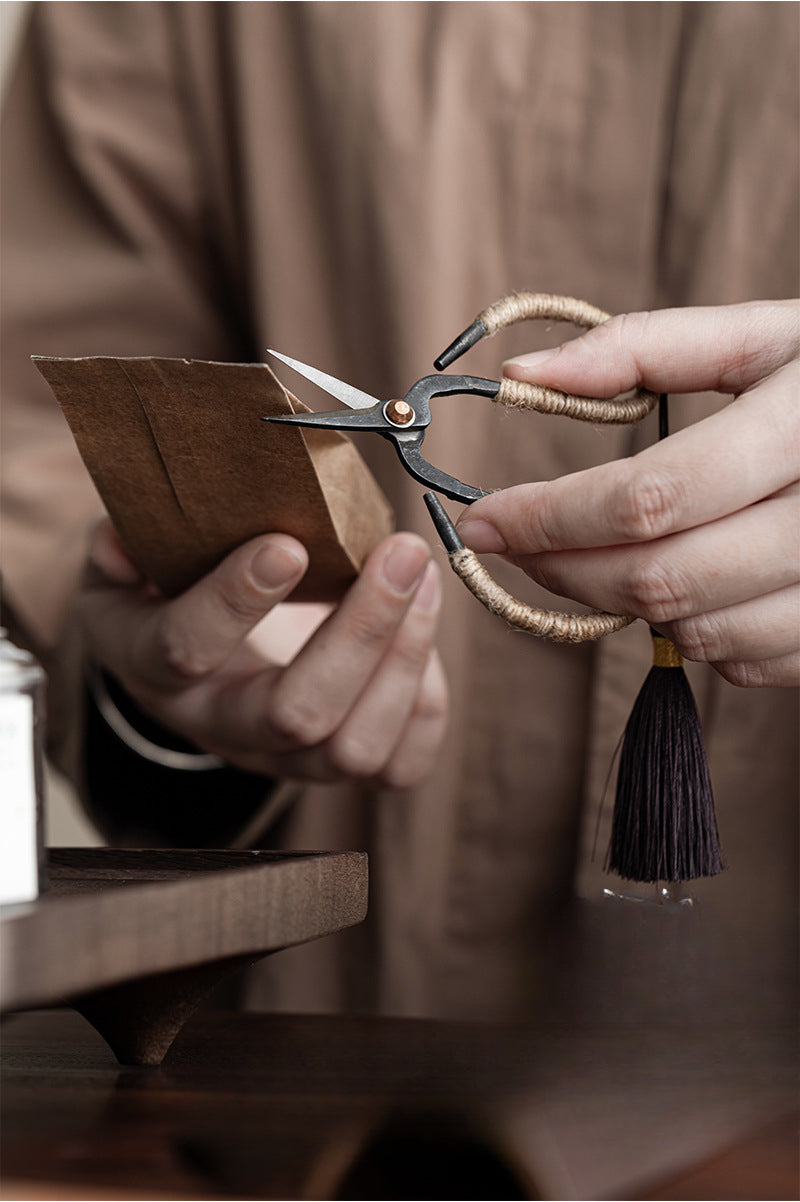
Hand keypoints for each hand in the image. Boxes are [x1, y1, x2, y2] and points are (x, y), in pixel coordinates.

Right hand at [79, 522, 447, 784]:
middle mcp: (218, 726)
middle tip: (399, 553)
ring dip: (404, 660)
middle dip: (360, 632)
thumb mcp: (134, 554)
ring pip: (354, 749)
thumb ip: (126, 541)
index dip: (233, 602)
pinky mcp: (336, 764)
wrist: (196, 646)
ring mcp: (283, 758)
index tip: (287, 545)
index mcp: (153, 666)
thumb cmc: (172, 583)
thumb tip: (125, 539)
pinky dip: (426, 702)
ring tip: (423, 577)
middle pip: (294, 715)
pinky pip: (399, 766)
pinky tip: (426, 629)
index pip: (185, 652)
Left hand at [457, 300, 799, 686]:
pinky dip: (689, 634)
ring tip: (594, 556)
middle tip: (514, 543)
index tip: (484, 516)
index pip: (650, 496)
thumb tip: (523, 378)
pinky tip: (681, 582)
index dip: (550, 516)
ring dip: (619, 604)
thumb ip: (646, 348)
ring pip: (696, 631)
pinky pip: (744, 663)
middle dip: (563, 568)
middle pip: (661, 577)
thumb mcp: (766, 336)